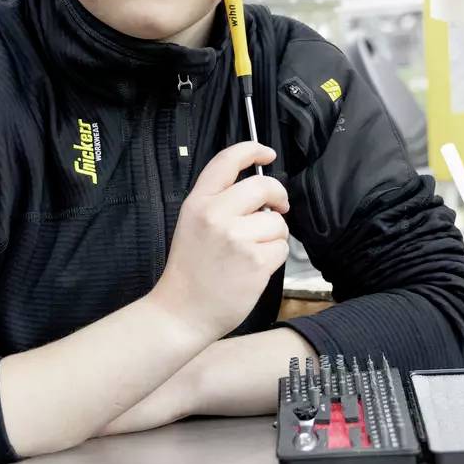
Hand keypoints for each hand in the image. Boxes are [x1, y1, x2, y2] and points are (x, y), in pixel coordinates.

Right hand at [150, 141, 289, 342]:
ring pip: (277, 222)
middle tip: (279, 208)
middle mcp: (216, 215)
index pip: (227, 161)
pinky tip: (254, 269)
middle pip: (263, 186)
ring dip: (274, 236)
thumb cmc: (190, 271)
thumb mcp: (192, 224)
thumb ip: (218, 202)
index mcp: (198, 202)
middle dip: (279, 196)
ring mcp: (236, 238)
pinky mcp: (255, 261)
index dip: (252, 150)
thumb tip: (261, 192)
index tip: (267, 154)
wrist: (181, 313)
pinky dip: (274, 258)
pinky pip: (281, 248)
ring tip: (252, 253)